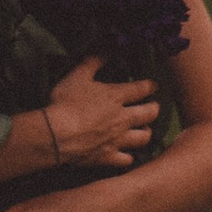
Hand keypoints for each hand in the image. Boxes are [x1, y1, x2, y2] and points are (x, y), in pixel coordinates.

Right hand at [43, 60, 157, 175]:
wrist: (57, 134)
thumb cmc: (66, 102)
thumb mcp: (78, 76)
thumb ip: (93, 62)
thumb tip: (106, 51)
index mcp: (116, 96)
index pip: (142, 89)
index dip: (151, 86)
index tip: (154, 86)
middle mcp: (123, 118)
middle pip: (150, 114)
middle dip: (155, 109)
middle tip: (154, 108)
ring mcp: (118, 139)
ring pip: (144, 138)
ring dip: (146, 133)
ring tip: (145, 130)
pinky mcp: (109, 157)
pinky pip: (127, 160)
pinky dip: (128, 157)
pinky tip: (127, 154)